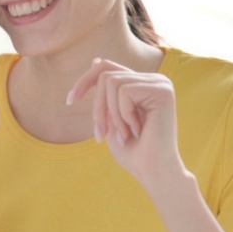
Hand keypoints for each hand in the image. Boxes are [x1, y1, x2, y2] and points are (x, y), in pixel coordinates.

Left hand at [67, 58, 186, 189]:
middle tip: (102, 134)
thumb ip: (105, 93)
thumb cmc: (132, 151)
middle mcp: (154, 79)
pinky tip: (138, 130)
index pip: (106, 67)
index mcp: (142, 84)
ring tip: (124, 135)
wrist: (152, 171)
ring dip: (111, 115)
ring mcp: (160, 83)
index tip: (69, 102)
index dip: (84, 81)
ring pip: (112, 83)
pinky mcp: (163, 91)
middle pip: (105, 75)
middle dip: (97, 107)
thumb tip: (96, 60)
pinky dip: (123, 115)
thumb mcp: (110, 117)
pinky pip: (124, 92)